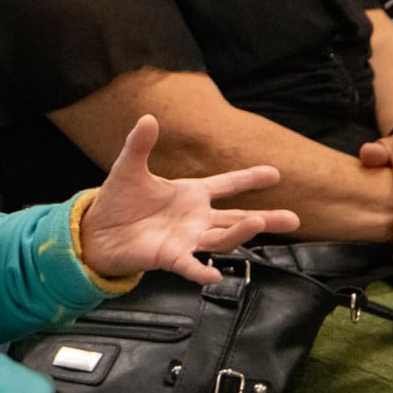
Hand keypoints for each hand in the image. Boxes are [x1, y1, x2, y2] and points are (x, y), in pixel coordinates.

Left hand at [80, 115, 299, 283]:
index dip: (249, 178)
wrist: (98, 230)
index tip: (275, 173)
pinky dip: (201, 270)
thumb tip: (147, 117)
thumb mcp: (129, 168)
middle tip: (293, 220)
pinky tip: (213, 275)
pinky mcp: (170, 257)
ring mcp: (186, 239)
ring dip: (240, 232)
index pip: (226, 185)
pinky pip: (190, 265)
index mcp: (190, 194)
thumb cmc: (118, 200)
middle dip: (265, 218)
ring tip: (258, 222)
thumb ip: (140, 145)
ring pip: (221, 238)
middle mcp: (195, 218)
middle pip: (236, 218)